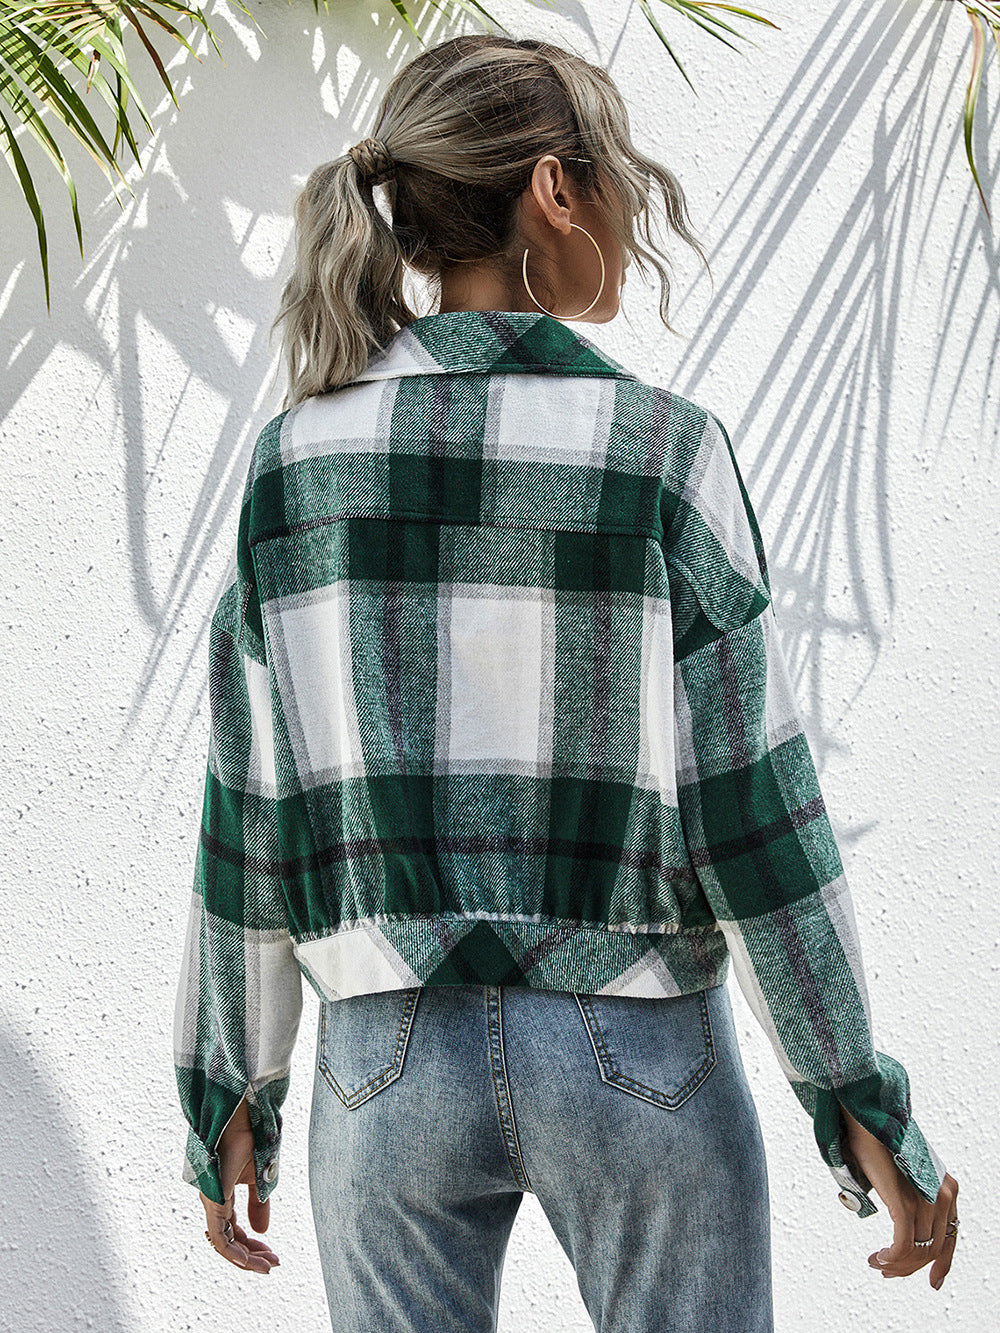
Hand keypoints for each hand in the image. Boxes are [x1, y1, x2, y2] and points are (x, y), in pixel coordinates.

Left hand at [200, 1096, 279, 1273]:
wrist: (242, 1115)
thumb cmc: (249, 1137)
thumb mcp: (259, 1178)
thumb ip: (259, 1204)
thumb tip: (262, 1230)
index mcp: (222, 1195)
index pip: (233, 1231)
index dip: (252, 1247)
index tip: (272, 1255)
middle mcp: (213, 1202)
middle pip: (229, 1242)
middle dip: (252, 1257)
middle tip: (272, 1265)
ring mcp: (211, 1202)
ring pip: (223, 1245)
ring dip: (246, 1259)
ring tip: (267, 1266)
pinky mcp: (213, 1200)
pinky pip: (220, 1238)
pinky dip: (235, 1253)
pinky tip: (251, 1260)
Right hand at [840, 1107, 957, 1289]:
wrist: (868, 1118)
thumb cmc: (879, 1143)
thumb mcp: (904, 1176)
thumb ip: (910, 1200)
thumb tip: (901, 1231)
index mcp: (947, 1189)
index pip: (951, 1238)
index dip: (942, 1264)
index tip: (931, 1282)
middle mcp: (944, 1195)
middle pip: (933, 1248)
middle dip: (910, 1267)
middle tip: (886, 1270)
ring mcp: (927, 1199)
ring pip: (917, 1250)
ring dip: (896, 1264)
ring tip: (877, 1263)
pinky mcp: (906, 1202)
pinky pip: (903, 1243)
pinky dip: (891, 1257)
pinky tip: (879, 1257)